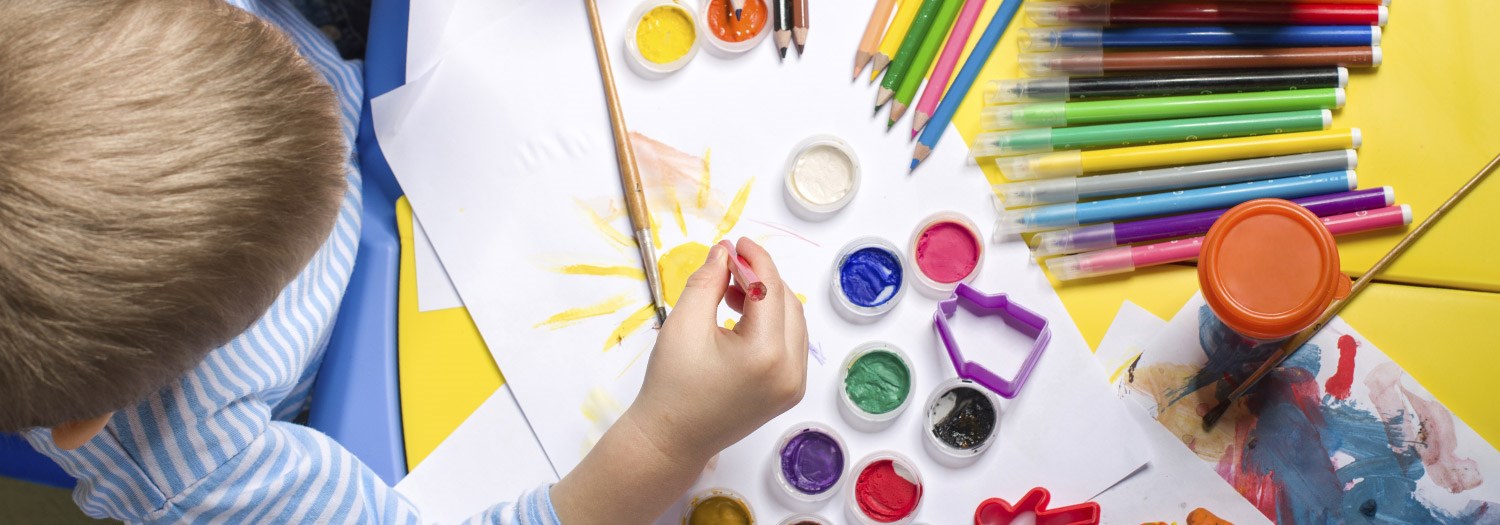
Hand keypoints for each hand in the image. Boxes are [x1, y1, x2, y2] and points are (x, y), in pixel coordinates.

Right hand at [628, 237, 809, 461]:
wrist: (671, 440)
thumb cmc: (671, 385)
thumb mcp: (685, 323)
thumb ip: (708, 280)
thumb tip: (725, 252)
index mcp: (766, 354)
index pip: (770, 289)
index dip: (755, 260)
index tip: (737, 243)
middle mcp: (790, 371)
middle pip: (787, 303)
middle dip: (762, 278)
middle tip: (731, 264)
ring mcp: (794, 385)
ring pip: (792, 323)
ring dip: (768, 299)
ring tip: (732, 290)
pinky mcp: (789, 392)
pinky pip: (790, 344)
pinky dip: (771, 324)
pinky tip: (742, 316)